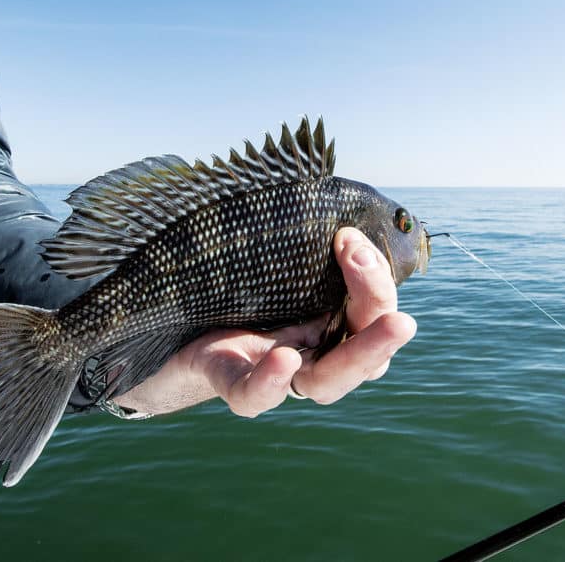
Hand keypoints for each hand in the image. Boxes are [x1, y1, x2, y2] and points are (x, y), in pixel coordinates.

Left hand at [110, 227, 416, 415]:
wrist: (162, 325)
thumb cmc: (225, 281)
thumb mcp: (268, 256)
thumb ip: (298, 234)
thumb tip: (311, 170)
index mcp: (327, 320)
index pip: (369, 311)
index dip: (374, 280)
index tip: (350, 235)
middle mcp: (311, 352)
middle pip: (364, 358)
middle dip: (382, 332)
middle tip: (402, 318)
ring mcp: (273, 372)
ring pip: (326, 383)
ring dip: (359, 359)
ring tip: (386, 330)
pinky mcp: (229, 382)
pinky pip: (254, 395)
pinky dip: (270, 380)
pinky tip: (283, 358)